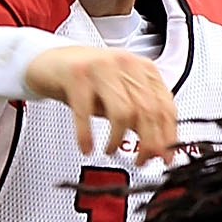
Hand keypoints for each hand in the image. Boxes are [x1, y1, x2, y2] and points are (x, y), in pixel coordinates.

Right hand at [25, 46, 177, 163]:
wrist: (53, 61)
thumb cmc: (88, 81)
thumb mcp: (119, 95)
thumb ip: (139, 116)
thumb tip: (156, 145)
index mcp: (143, 69)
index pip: (165, 105)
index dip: (167, 136)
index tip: (165, 157)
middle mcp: (126, 64)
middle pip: (148, 110)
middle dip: (147, 142)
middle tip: (141, 160)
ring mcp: (101, 67)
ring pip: (123, 111)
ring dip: (118, 139)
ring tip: (110, 149)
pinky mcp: (77, 74)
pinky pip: (86, 112)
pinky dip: (87, 135)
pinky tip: (87, 147)